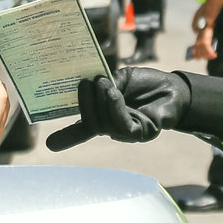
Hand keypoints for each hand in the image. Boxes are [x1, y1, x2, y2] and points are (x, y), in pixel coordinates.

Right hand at [49, 68, 193, 150]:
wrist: (173, 87)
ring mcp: (125, 133)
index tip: (49, 145)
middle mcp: (112, 127)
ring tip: (104, 83)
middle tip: (88, 82)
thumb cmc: (146, 83)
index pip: (82, 129)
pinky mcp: (140, 133)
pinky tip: (115, 93)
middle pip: (90, 124)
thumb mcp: (120, 78)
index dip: (66, 137)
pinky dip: (114, 107)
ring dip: (100, 102)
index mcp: (104, 115)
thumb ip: (106, 84)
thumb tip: (93, 86)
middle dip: (85, 103)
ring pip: (103, 125)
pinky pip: (121, 125)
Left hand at [189, 33, 214, 61]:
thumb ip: (201, 46)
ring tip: (213, 56)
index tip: (202, 59)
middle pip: (200, 55)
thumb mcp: (201, 39)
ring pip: (205, 54)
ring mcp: (201, 44)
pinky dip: (212, 54)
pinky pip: (209, 51)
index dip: (198, 58)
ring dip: (210, 56)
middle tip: (210, 58)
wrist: (207, 26)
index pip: (195, 54)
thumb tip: (204, 53)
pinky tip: (215, 54)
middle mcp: (197, 45)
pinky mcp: (205, 43)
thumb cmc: (205, 33)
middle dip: (206, 57)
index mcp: (196, 44)